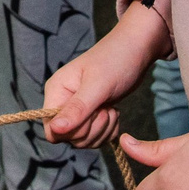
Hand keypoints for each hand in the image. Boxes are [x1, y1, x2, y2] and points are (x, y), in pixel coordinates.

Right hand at [44, 8, 167, 147]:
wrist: (136, 49)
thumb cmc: (116, 60)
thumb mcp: (98, 85)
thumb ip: (76, 109)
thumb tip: (55, 129)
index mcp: (56, 91)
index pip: (52, 129)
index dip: (71, 132)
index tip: (91, 115)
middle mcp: (63, 102)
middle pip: (69, 137)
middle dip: (92, 129)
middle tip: (106, 108)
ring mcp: (77, 109)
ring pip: (83, 140)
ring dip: (102, 130)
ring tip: (112, 109)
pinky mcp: (92, 114)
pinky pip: (96, 137)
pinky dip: (108, 131)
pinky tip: (115, 113)